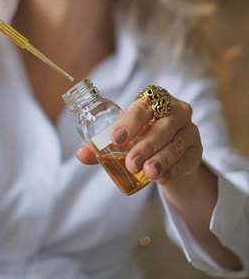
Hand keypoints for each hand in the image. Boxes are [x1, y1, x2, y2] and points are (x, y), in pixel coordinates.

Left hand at [76, 91, 202, 184]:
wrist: (168, 153)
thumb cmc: (141, 137)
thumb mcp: (123, 139)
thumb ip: (102, 146)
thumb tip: (81, 154)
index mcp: (153, 100)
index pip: (142, 107)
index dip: (129, 122)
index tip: (115, 138)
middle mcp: (175, 111)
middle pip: (164, 125)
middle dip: (146, 145)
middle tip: (131, 163)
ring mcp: (189, 130)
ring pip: (177, 144)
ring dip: (162, 159)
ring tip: (147, 173)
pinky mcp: (197, 151)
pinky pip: (188, 159)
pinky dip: (175, 169)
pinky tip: (163, 178)